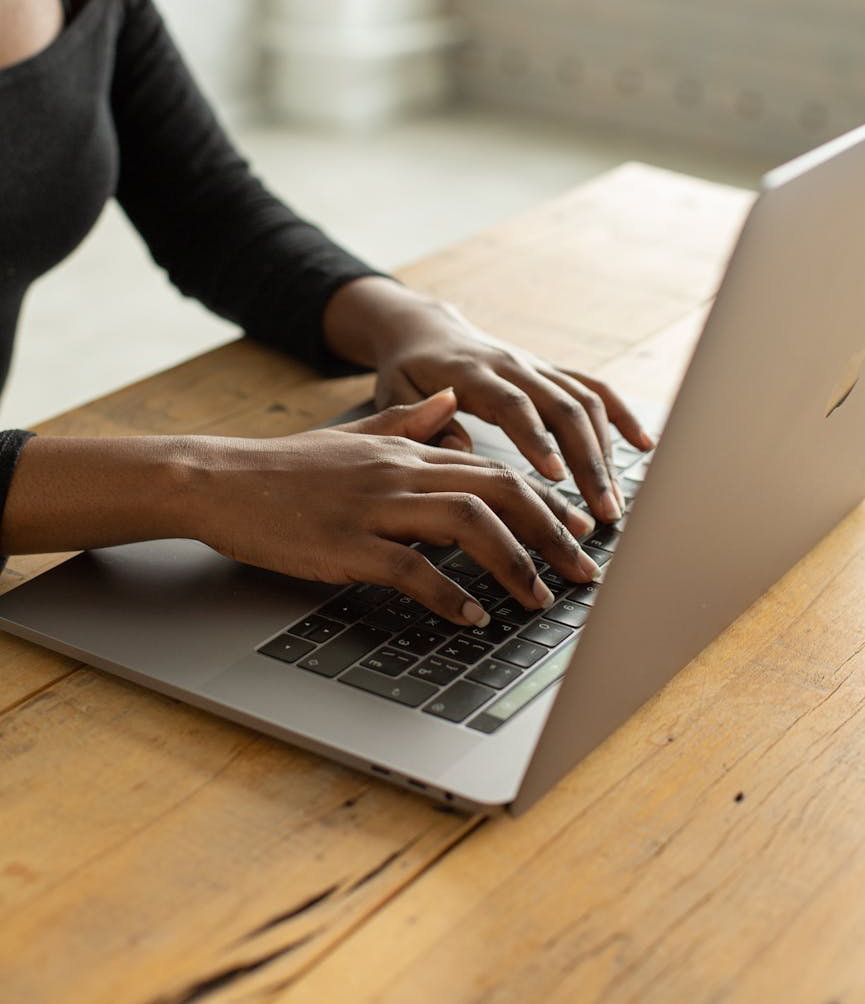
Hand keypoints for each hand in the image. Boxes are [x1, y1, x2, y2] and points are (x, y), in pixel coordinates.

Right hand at [187, 390, 598, 624]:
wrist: (221, 480)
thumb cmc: (288, 467)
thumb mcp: (354, 436)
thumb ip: (408, 422)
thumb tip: (451, 401)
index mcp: (407, 453)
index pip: (495, 471)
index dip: (545, 501)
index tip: (578, 530)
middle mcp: (400, 474)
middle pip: (498, 493)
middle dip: (550, 533)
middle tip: (583, 572)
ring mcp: (373, 508)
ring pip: (467, 525)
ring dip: (513, 564)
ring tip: (541, 599)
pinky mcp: (345, 544)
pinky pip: (410, 569)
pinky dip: (447, 594)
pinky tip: (471, 617)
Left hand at [350, 287, 653, 524]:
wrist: (424, 329)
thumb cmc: (406, 371)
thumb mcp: (394, 395)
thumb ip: (420, 424)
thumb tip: (459, 451)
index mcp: (471, 372)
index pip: (511, 403)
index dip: (535, 437)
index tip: (555, 476)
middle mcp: (512, 364)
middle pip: (562, 406)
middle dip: (588, 461)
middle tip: (603, 511)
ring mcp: (536, 366)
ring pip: (584, 402)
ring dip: (606, 452)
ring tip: (615, 503)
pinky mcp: (550, 371)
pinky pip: (593, 388)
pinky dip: (622, 415)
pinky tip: (643, 446)